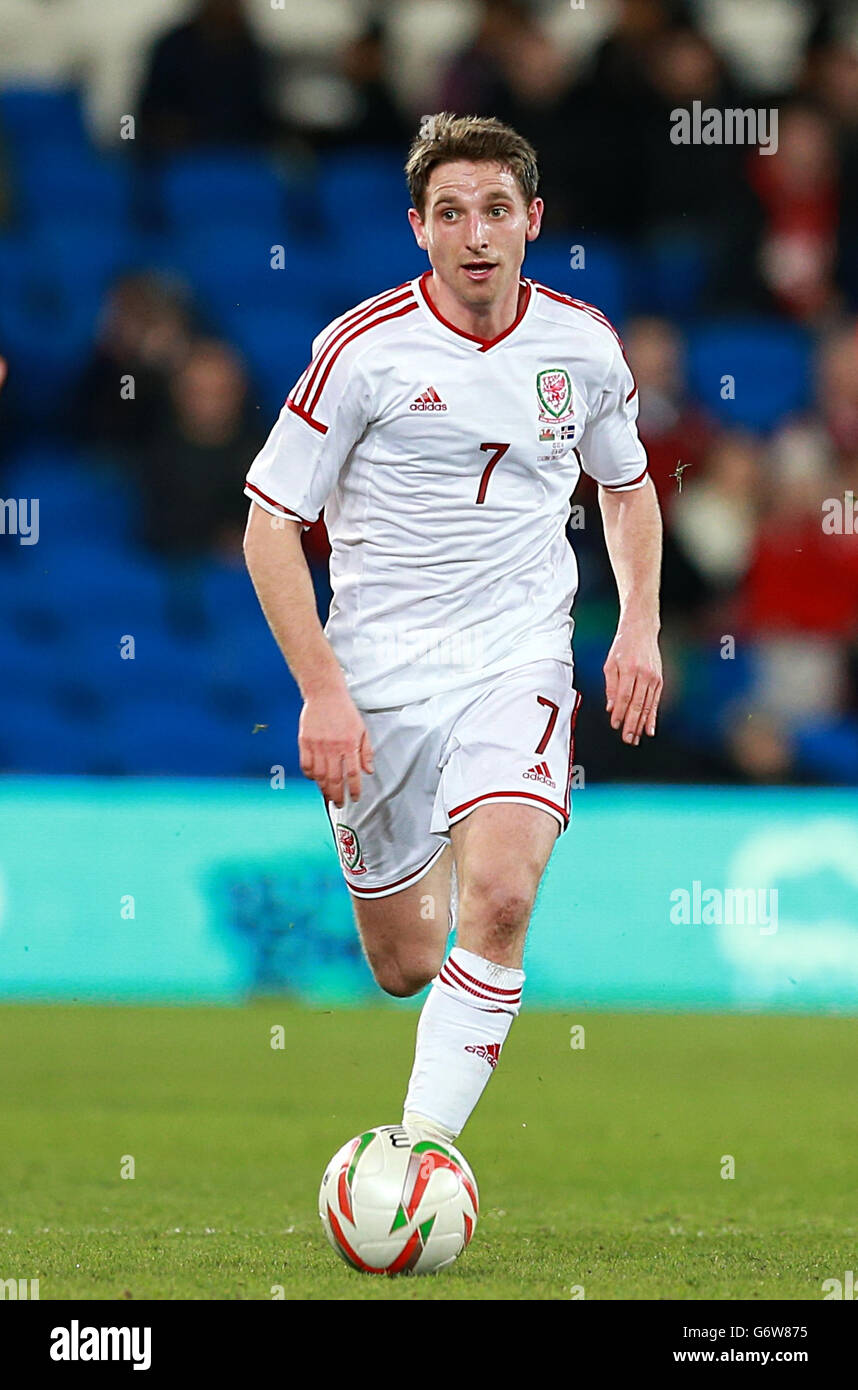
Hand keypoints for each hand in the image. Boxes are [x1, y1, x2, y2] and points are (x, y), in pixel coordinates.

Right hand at [298, 686, 373, 807]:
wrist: (325, 694)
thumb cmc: (344, 711)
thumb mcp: (362, 730)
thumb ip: (366, 752)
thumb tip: (368, 771)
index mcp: (349, 744)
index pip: (353, 774)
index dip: (353, 789)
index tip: (354, 798)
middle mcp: (333, 747)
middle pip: (334, 779)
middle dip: (337, 795)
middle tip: (339, 804)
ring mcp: (317, 745)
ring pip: (319, 775)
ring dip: (323, 789)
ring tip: (327, 796)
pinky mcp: (305, 742)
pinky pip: (306, 765)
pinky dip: (310, 775)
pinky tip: (314, 779)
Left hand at [603, 619, 662, 744]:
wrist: (642, 630)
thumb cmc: (623, 645)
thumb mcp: (610, 663)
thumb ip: (610, 686)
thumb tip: (610, 706)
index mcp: (629, 669)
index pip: (624, 696)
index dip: (620, 713)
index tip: (615, 725)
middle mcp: (643, 674)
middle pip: (637, 704)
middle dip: (631, 723)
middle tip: (627, 738)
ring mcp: (654, 678)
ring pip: (647, 705)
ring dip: (641, 724)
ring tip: (636, 737)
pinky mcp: (659, 680)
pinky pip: (655, 701)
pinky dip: (652, 716)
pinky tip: (649, 727)